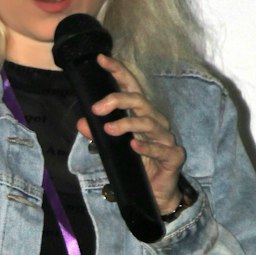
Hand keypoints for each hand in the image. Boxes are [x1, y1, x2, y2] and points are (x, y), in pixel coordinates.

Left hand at [77, 53, 185, 213]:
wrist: (156, 195)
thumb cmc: (137, 166)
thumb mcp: (113, 150)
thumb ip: (98, 136)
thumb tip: (81, 123)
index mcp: (142, 115)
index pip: (130, 87)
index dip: (118, 71)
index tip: (101, 59)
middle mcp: (155, 122)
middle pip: (140, 101)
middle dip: (118, 100)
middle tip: (97, 108)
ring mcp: (166, 138)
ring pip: (148, 123)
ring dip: (127, 124)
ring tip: (109, 129)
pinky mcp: (174, 156)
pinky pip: (161, 148)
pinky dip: (147, 147)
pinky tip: (134, 146)